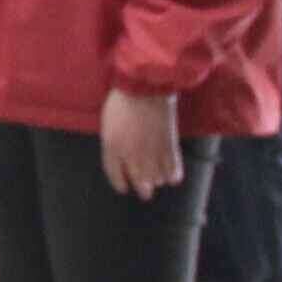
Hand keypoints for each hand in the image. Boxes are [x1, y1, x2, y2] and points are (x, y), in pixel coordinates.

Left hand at [98, 84, 183, 198]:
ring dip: (157, 180)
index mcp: (113, 148)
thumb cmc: (123, 100)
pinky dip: (173, 175)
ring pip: (157, 179)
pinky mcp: (169, 146)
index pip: (115, 175)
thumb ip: (113, 142)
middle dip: (142, 190)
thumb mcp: (108, 123)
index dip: (120, 184)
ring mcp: (152, 153)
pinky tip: (173, 178)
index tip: (124, 188)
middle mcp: (132, 156)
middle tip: (145, 193)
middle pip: (139, 183)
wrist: (145, 88)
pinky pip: (173, 169)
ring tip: (158, 180)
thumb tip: (119, 153)